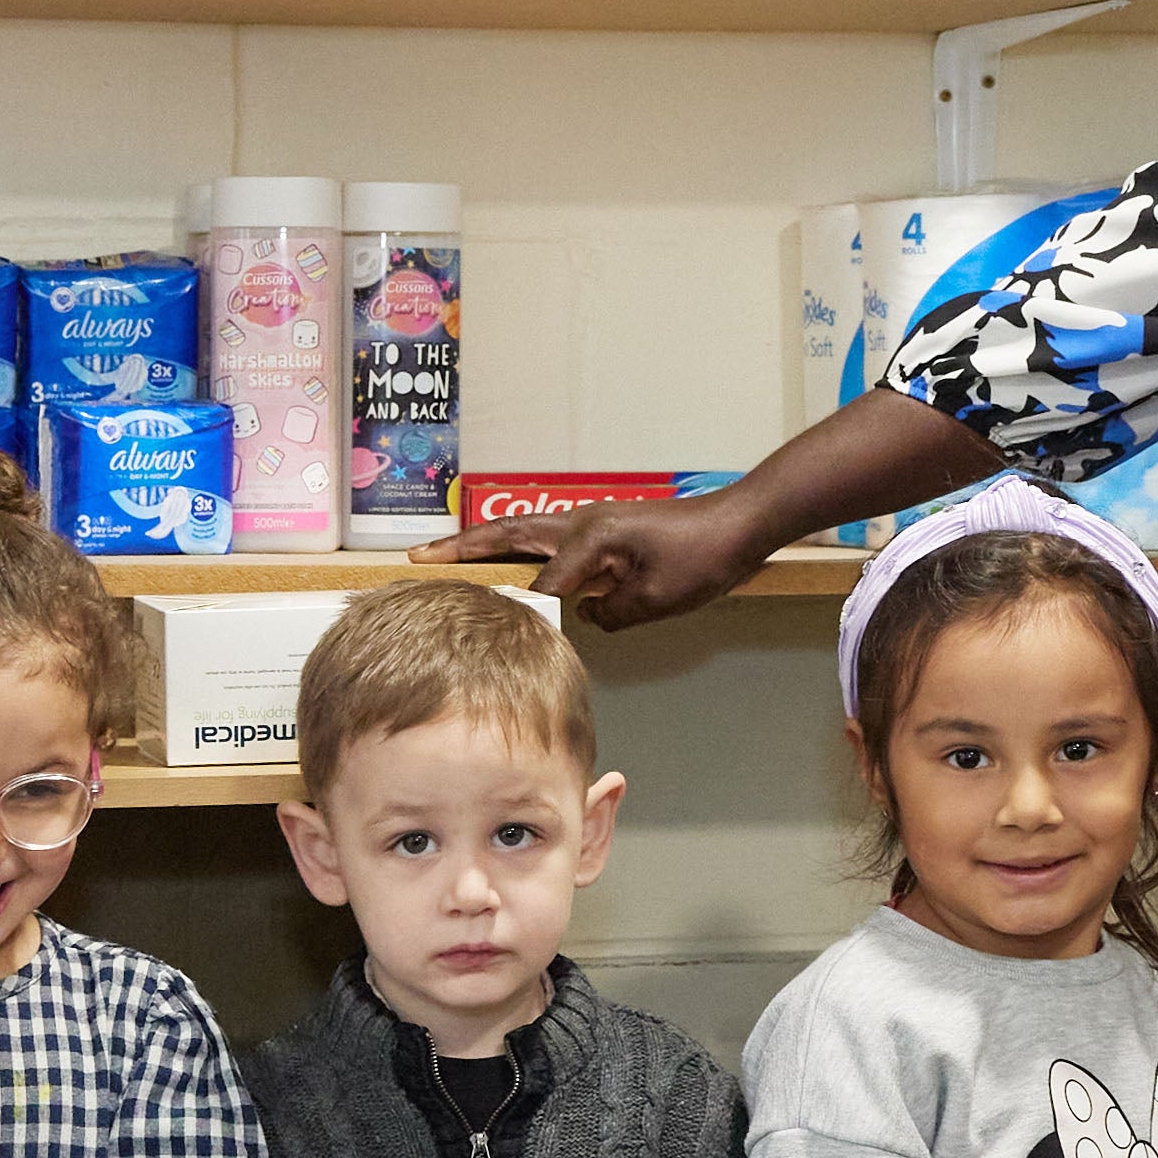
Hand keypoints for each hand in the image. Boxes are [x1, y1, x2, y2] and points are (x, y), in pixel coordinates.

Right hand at [412, 490, 770, 629]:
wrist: (740, 525)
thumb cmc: (702, 558)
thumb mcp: (655, 597)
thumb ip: (610, 612)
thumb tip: (583, 617)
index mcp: (589, 537)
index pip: (540, 583)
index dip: (518, 611)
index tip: (488, 634)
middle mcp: (580, 523)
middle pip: (507, 534)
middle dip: (461, 548)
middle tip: (417, 558)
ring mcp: (590, 523)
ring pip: (522, 532)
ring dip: (483, 543)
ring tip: (445, 558)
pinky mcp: (603, 531)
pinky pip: (547, 542)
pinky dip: (518, 553)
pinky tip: (510, 573)